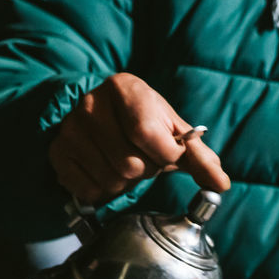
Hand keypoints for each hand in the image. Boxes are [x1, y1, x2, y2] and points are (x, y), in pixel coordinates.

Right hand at [48, 73, 229, 204]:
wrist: (100, 116)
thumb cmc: (143, 121)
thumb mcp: (173, 130)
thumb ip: (200, 157)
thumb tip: (221, 185)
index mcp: (125, 87)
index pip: (147, 134)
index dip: (165, 155)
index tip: (167, 153)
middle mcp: (91, 103)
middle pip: (130, 164)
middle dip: (144, 170)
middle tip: (140, 157)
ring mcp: (70, 129)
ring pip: (111, 180)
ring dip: (124, 183)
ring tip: (122, 163)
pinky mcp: (58, 153)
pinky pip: (89, 190)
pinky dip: (103, 190)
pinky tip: (104, 171)